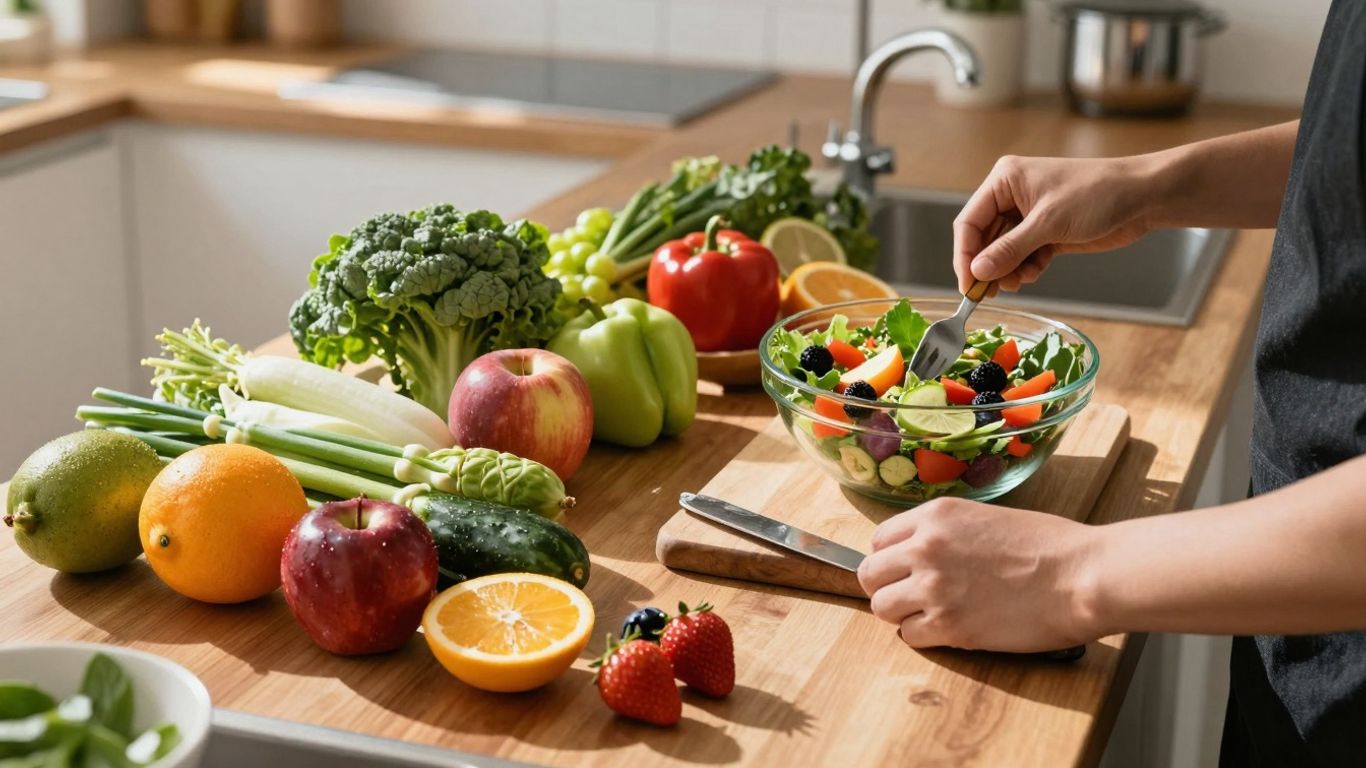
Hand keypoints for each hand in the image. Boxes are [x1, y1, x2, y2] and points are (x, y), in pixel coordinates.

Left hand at [857, 498, 1104, 651]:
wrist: (1082, 576)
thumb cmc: (1049, 546)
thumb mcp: (986, 518)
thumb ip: (947, 534)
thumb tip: (923, 553)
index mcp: (935, 516)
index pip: (879, 540)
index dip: (891, 559)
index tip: (905, 570)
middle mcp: (925, 548)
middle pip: (870, 575)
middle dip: (887, 587)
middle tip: (910, 597)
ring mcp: (933, 587)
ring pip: (881, 608)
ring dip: (901, 614)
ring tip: (930, 615)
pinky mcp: (949, 626)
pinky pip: (910, 636)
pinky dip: (924, 637)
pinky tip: (949, 630)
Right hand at [953, 155, 1153, 293]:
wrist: (1143, 197)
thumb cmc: (1097, 194)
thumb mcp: (1048, 223)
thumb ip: (1010, 249)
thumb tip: (977, 271)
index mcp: (1005, 181)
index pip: (970, 222)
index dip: (965, 255)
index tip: (968, 284)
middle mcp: (1012, 196)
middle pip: (984, 239)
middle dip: (987, 266)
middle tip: (988, 293)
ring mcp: (1030, 215)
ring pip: (1003, 251)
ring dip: (1007, 270)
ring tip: (1018, 282)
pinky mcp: (1047, 232)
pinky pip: (1023, 256)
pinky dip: (1025, 268)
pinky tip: (1034, 273)